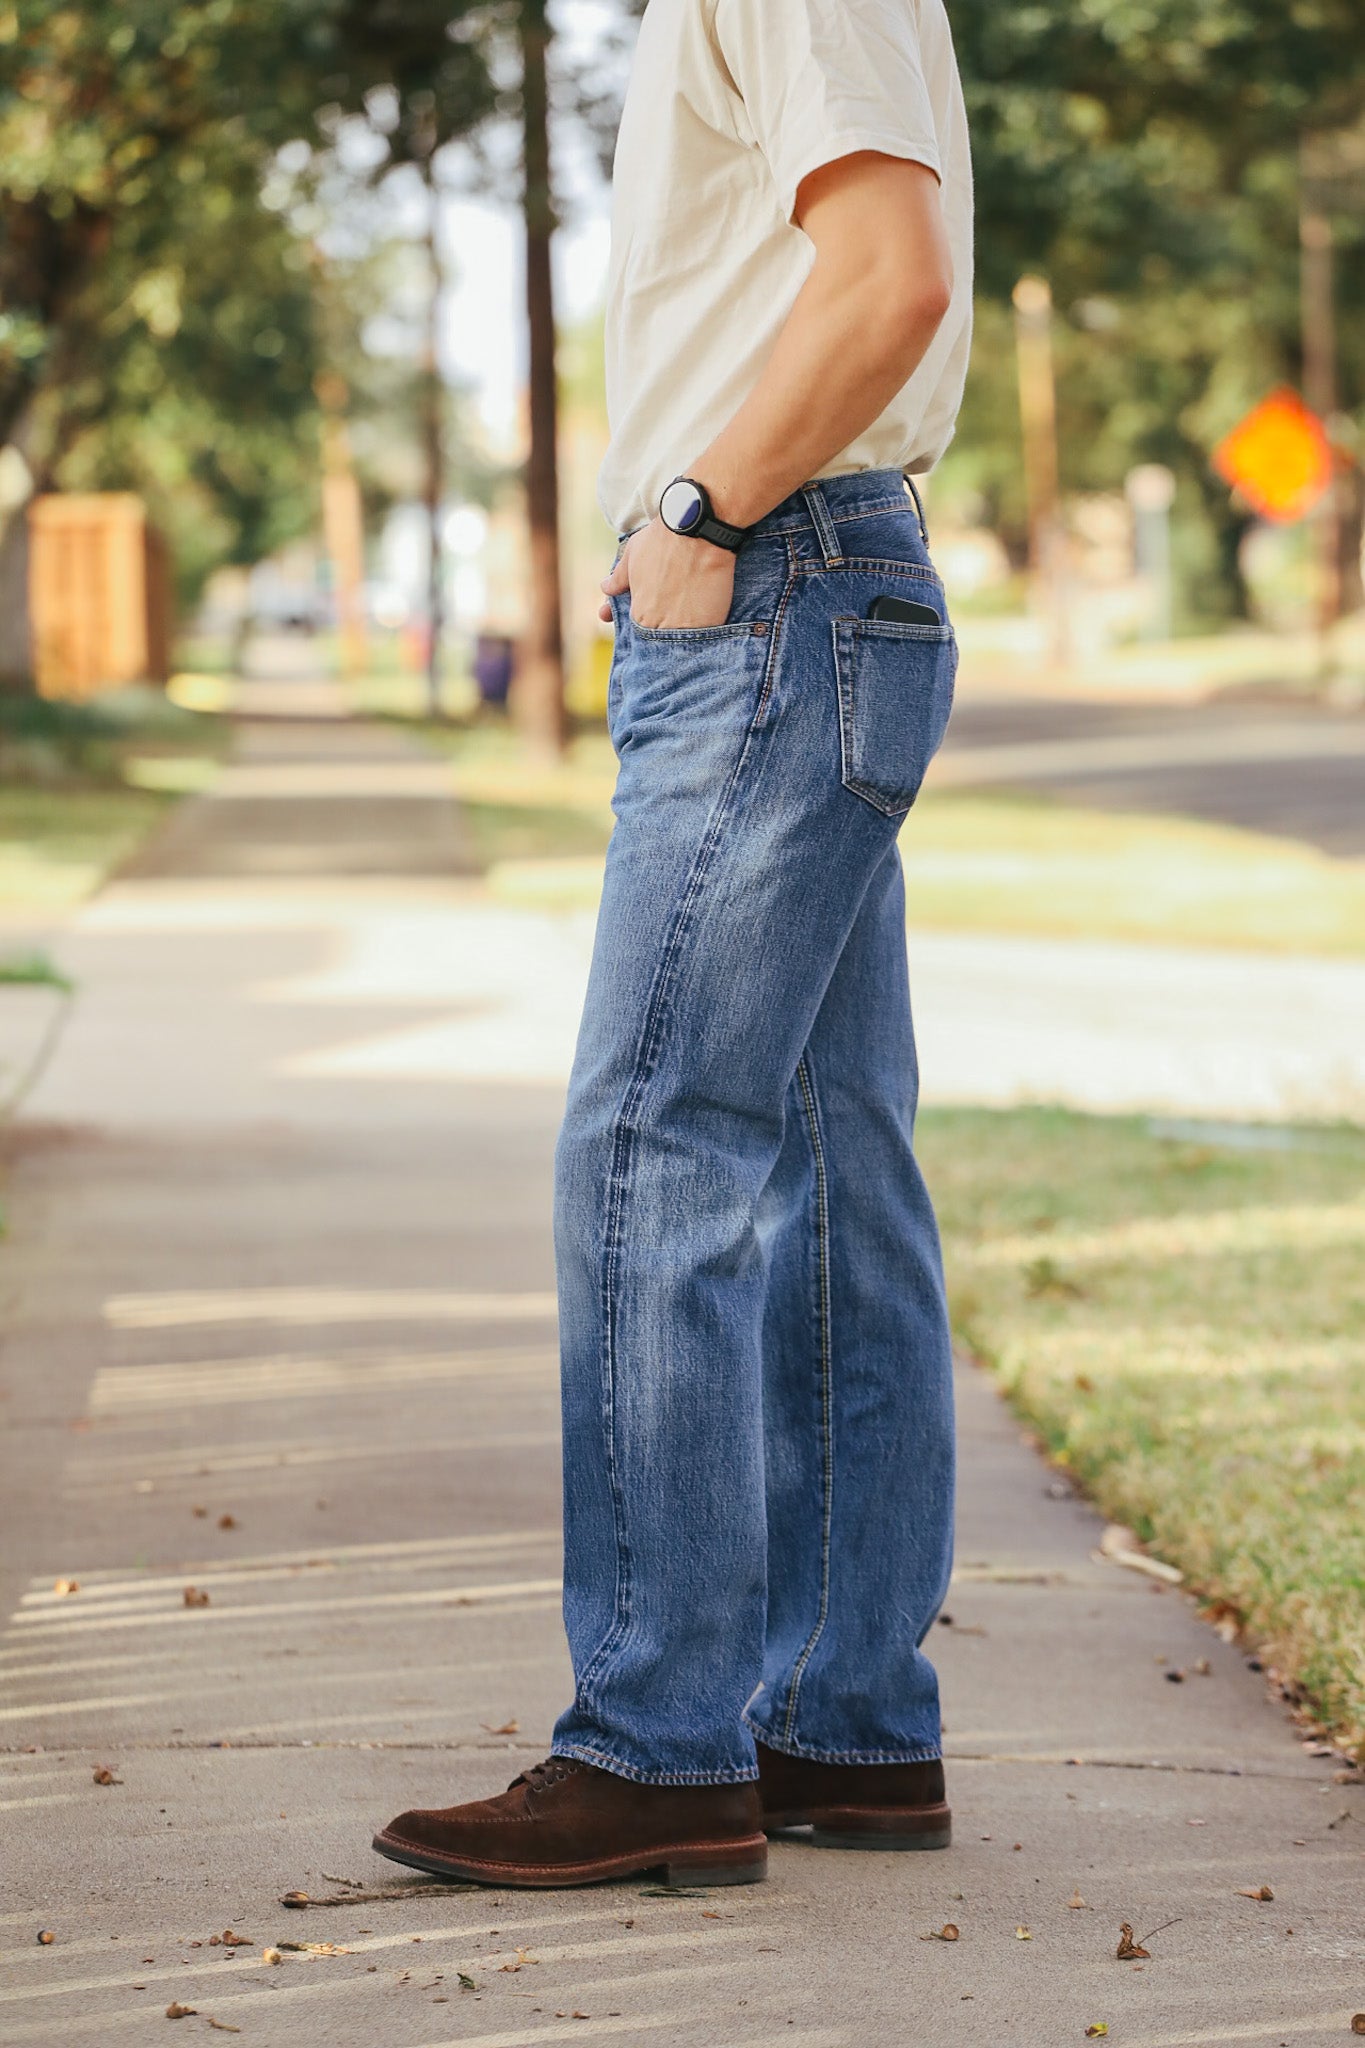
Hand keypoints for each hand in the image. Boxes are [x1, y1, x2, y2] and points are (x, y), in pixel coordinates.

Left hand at [599, 518, 735, 629]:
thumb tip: (606, 589)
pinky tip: (706, 617)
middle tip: (677, 608)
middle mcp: (660, 627)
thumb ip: (619, 577)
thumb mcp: (633, 554)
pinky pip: (706, 637)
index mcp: (639, 613)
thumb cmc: (663, 539)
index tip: (657, 613)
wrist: (698, 528)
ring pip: (684, 641)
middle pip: (663, 638)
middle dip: (667, 628)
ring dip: (686, 631)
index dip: (648, 623)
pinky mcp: (711, 625)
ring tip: (693, 610)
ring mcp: (686, 629)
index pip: (640, 631)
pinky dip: (705, 631)